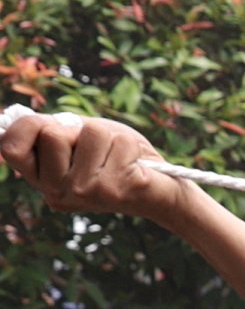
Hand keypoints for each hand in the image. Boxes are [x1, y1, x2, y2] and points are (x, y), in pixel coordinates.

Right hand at [0, 107, 184, 219]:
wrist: (164, 190)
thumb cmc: (117, 157)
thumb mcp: (77, 138)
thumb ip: (48, 129)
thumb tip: (15, 115)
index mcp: (41, 179)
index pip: (10, 146)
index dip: (29, 126)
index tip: (54, 128)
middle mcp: (56, 192)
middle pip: (51, 133)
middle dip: (78, 129)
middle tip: (97, 149)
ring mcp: (83, 193)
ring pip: (88, 133)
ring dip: (108, 136)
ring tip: (118, 158)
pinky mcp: (113, 190)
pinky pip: (116, 141)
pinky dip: (129, 144)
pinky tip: (134, 165)